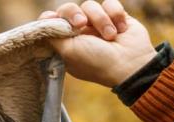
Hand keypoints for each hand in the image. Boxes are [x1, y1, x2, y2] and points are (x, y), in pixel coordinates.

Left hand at [40, 1, 156, 87]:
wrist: (130, 64)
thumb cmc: (97, 62)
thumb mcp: (68, 52)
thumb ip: (52, 36)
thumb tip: (43, 22)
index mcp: (66, 43)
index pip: (51, 22)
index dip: (52, 19)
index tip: (56, 21)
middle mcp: (80, 32)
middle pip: (68, 8)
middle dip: (74, 14)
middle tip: (81, 24)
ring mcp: (97, 24)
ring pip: (90, 5)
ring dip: (101, 20)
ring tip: (110, 36)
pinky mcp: (115, 16)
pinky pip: (110, 3)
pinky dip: (115, 15)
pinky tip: (121, 29)